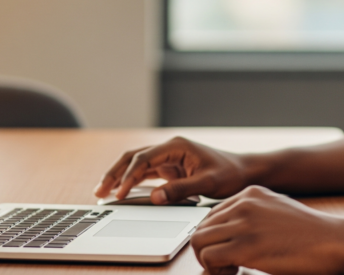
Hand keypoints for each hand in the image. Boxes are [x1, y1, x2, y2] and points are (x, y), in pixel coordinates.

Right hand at [93, 136, 250, 203]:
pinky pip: (144, 174)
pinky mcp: (169, 169)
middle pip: (133, 158)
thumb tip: (155, 197)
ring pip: (136, 165)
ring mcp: (168, 158)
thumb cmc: (229, 173)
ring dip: (119, 177)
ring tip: (101, 192)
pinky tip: (119, 191)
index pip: (144, 159)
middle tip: (99, 191)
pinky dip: (130, 182)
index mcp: (176, 146)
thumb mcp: (207, 183)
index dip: (128, 176)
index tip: (120, 193)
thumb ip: (181, 190)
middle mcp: (169, 149)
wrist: (244, 171)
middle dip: (115, 173)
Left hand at [190, 186, 343, 274]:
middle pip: (202, 227)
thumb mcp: (279, 211)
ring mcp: (244, 224)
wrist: (335, 241)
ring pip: (199, 241)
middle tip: (227, 264)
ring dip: (208, 260)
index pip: (213, 214)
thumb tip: (233, 234)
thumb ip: (255, 216)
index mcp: (251, 193)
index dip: (215, 237)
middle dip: (208, 249)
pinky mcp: (245, 247)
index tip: (228, 251)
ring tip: (229, 269)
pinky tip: (234, 272)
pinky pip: (209, 257)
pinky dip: (215, 269)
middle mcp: (244, 204)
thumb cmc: (312, 233)